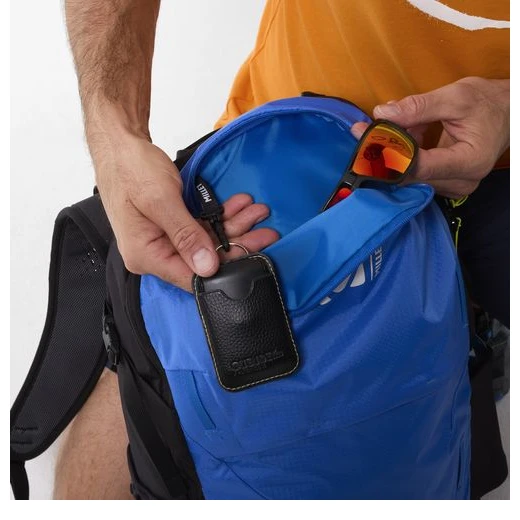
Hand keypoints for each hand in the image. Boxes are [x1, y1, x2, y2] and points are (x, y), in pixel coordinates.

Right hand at [93, 133, 277, 290]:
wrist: (119, 145)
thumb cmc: (131, 168)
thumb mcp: (160, 200)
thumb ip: (185, 235)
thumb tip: (206, 268)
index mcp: (146, 255)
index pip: (191, 277)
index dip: (225, 268)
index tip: (255, 254)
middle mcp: (155, 253)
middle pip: (204, 259)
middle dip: (238, 243)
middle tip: (267, 232)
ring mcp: (165, 240)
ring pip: (207, 242)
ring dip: (233, 226)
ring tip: (258, 211)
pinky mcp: (172, 226)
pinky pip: (201, 228)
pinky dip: (220, 216)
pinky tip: (239, 205)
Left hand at [352, 77, 509, 198]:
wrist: (508, 112)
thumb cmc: (488, 103)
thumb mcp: (456, 97)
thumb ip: (418, 107)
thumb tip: (382, 113)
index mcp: (469, 162)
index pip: (420, 167)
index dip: (390, 153)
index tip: (366, 137)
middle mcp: (461, 181)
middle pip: (411, 175)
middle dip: (385, 152)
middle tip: (362, 131)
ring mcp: (452, 186)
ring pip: (410, 175)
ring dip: (393, 152)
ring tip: (381, 127)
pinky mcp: (444, 183)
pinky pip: (416, 173)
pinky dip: (404, 154)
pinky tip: (399, 134)